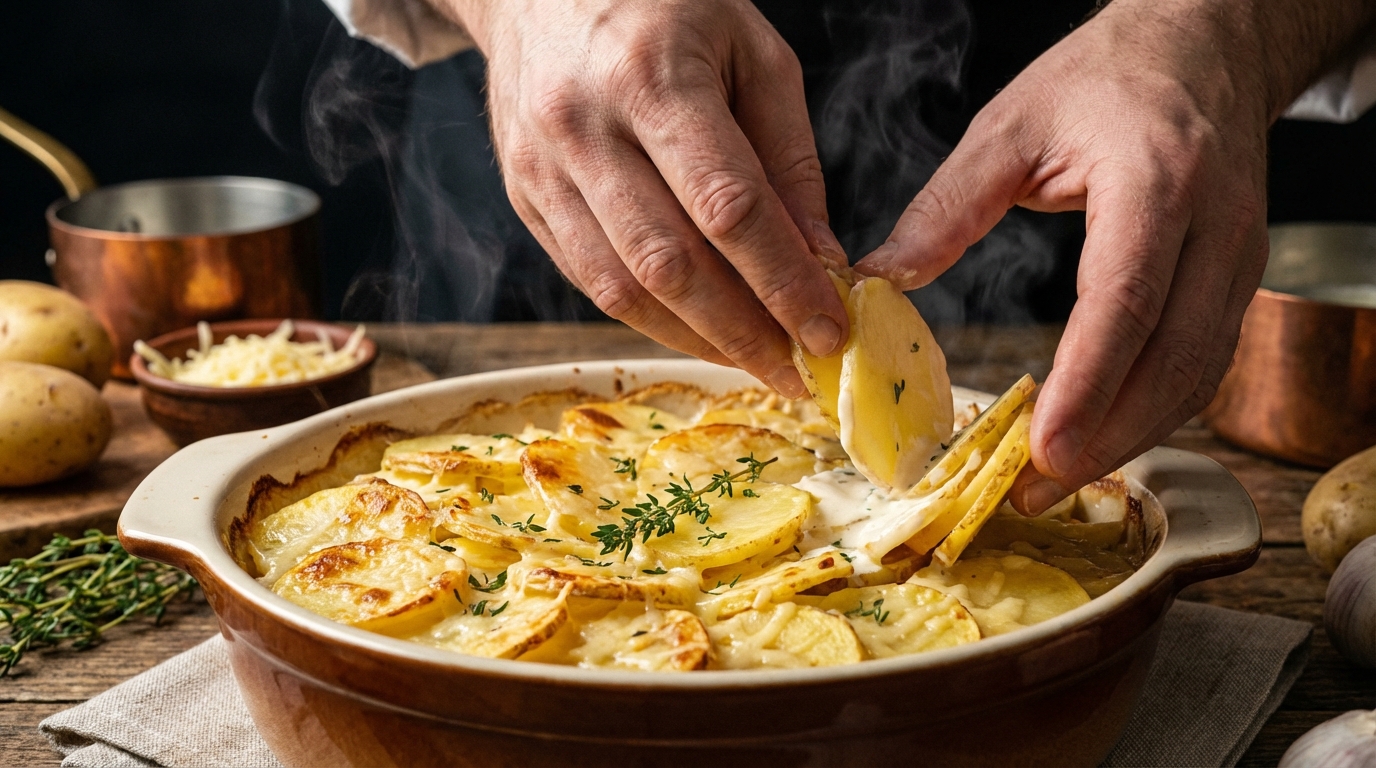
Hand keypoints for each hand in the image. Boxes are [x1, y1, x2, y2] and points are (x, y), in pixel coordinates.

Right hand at [441, 0, 850, 396]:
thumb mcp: (752, 52)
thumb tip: (820, 259)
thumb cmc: (664, 4)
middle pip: (670, 266)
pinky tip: (698, 330)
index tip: (828, 332)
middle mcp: (585, 128)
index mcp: (652, 78)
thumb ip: (789, 158)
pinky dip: (650, 318)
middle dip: (742, 333)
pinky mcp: (523, 197)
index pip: (728, 209)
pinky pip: (589, 280)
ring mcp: (542, 168)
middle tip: (797, 372)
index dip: (783, 282)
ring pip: (620, 290)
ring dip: (695, 341)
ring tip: (753, 362)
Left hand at [855, 0, 1372, 512]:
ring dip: (1130, 438)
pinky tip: (1098, 438)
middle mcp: (1215, 227)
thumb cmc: (1102, 79)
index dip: (1087, 383)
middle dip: (1106, 437)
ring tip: (1053, 483)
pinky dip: (1152, 411)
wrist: (1204, 48)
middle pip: (1173, 358)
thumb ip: (946, 206)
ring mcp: (1239, 258)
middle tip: (1034, 492)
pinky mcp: (1238, 280)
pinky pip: (1203, 363)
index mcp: (1154, 180)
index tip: (1043, 447)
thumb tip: (877, 281)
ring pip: (1197, 374)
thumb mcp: (1010, 125)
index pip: (1126, 299)